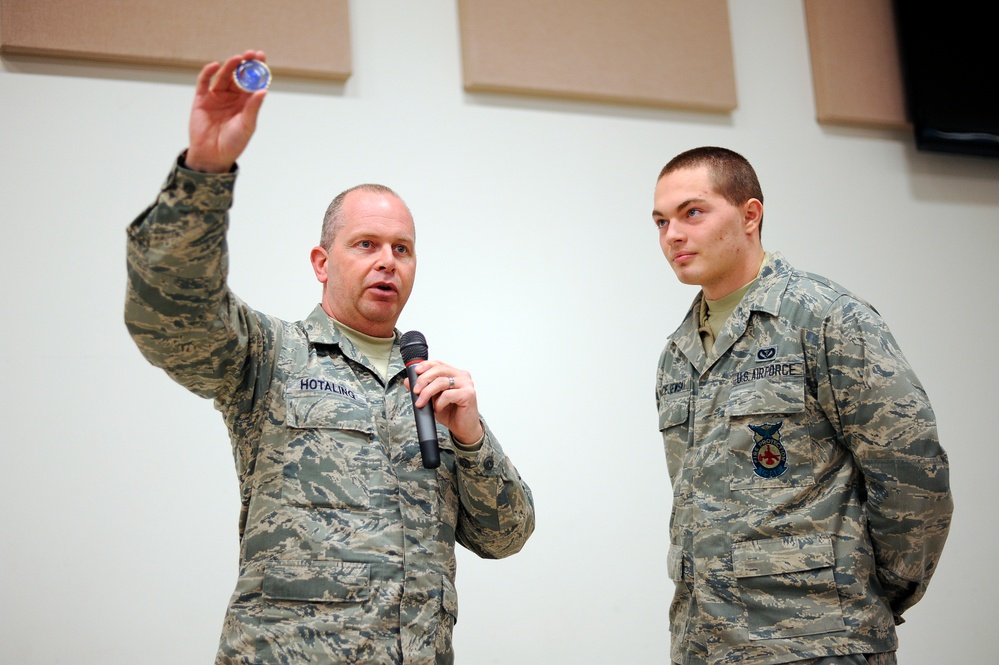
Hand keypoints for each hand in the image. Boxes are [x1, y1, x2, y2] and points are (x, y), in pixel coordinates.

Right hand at [185, 50, 267, 172]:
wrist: (213, 155)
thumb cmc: (233, 143)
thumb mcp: (247, 125)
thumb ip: (253, 107)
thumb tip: (263, 90)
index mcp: (246, 103)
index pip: (253, 82)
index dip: (257, 69)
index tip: (261, 56)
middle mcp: (232, 97)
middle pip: (239, 76)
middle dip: (245, 64)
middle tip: (251, 53)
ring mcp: (216, 96)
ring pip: (224, 76)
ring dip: (230, 66)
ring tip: (237, 58)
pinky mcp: (201, 99)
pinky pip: (204, 82)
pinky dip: (208, 73)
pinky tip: (215, 66)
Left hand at [405, 360, 483, 445]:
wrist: (463, 428)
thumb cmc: (451, 412)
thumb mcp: (433, 399)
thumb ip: (423, 388)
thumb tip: (408, 381)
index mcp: (455, 373)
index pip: (439, 363)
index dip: (426, 365)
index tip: (415, 372)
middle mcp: (462, 376)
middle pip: (439, 370)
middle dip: (423, 380)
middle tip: (415, 391)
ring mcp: (466, 384)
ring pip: (441, 381)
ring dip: (427, 392)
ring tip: (422, 402)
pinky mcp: (468, 394)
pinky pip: (447, 395)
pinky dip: (439, 402)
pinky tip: (437, 408)